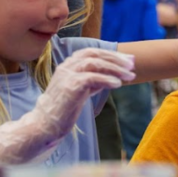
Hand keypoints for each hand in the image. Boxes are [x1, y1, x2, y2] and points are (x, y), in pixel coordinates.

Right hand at [0, 48, 133, 166]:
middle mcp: (66, 66)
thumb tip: (113, 75)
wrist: (45, 125)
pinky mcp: (70, 87)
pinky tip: (117, 84)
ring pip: (94, 63)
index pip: (91, 52)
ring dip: (115, 68)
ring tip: (129, 76)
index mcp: (68, 65)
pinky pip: (92, 77)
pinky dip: (107, 79)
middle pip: (94, 54)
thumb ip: (93, 81)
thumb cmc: (63, 109)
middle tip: (132, 66)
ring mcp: (67, 75)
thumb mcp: (80, 90)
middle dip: (116, 59)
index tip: (127, 61)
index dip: (110, 54)